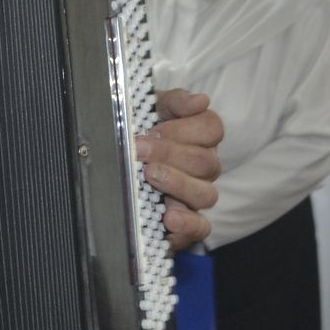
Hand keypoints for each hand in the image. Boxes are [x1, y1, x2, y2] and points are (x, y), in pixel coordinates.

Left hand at [139, 88, 224, 250]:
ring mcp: (198, 195)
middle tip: (139, 149)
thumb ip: (175, 101)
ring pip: (206, 195)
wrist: (117, 159)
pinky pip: (200, 228)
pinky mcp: (187, 221)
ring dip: (178, 184)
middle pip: (205, 162)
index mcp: (201, 136)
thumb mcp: (152, 108)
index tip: (154, 128)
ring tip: (150, 177)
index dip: (185, 129)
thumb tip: (200, 100)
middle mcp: (205, 166)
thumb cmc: (140, 130)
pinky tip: (169, 219)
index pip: (212, 128)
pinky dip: (187, 226)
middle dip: (169, 154)